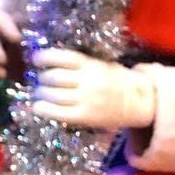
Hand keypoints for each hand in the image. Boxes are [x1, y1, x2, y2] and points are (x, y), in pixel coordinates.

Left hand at [32, 48, 155, 129]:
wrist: (139, 101)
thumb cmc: (114, 80)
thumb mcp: (99, 64)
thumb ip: (78, 63)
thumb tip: (46, 62)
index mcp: (90, 64)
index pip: (61, 57)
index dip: (43, 57)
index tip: (36, 60)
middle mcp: (87, 81)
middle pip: (52, 77)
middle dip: (41, 78)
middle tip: (40, 80)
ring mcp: (86, 100)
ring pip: (52, 95)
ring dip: (40, 93)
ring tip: (40, 93)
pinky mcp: (85, 116)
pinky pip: (57, 113)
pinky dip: (42, 109)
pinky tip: (38, 106)